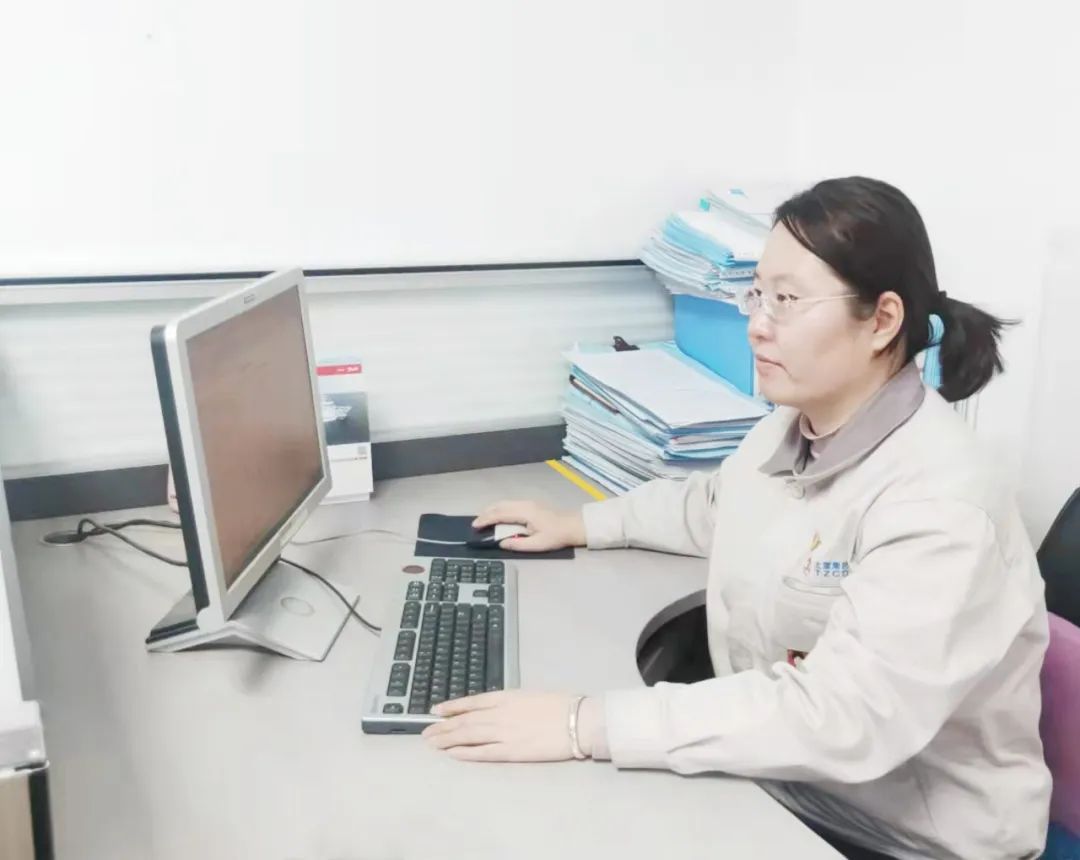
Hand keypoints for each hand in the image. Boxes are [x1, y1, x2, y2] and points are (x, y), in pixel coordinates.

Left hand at [422, 691, 579, 761]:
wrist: (577, 720)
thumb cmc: (560, 704)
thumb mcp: (530, 695)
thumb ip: (510, 702)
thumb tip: (494, 707)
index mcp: (505, 697)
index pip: (471, 702)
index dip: (451, 707)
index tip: (436, 710)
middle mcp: (499, 714)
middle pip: (464, 721)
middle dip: (443, 727)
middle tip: (426, 732)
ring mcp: (503, 733)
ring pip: (468, 736)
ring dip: (447, 740)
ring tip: (432, 743)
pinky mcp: (511, 752)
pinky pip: (482, 753)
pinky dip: (465, 753)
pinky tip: (452, 754)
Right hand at [472, 500, 586, 552]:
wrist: (574, 525)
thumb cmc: (557, 536)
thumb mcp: (537, 544)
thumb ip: (517, 544)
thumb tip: (501, 543)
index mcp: (525, 513)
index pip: (500, 514)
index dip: (486, 520)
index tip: (475, 526)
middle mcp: (524, 504)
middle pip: (500, 505)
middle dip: (486, 513)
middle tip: (475, 523)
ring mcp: (528, 503)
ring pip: (505, 503)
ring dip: (492, 510)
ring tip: (483, 519)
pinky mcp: (531, 505)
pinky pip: (510, 504)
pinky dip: (500, 509)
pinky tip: (498, 515)